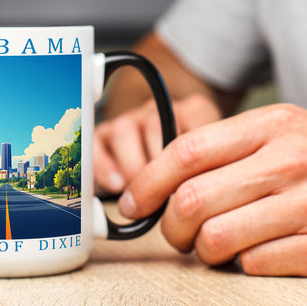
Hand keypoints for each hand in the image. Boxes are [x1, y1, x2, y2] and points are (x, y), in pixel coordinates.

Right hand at [94, 94, 222, 194]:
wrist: (161, 167)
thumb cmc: (192, 171)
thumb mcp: (210, 166)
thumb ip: (210, 172)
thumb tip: (201, 194)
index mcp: (192, 112)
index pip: (196, 121)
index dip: (193, 157)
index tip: (194, 185)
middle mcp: (159, 111)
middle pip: (155, 125)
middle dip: (160, 166)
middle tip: (166, 194)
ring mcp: (130, 120)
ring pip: (124, 130)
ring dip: (133, 167)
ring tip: (142, 194)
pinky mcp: (104, 136)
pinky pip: (96, 143)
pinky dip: (104, 166)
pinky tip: (117, 185)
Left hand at [117, 104, 306, 275]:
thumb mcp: (298, 129)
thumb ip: (239, 149)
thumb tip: (174, 180)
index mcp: (275, 126)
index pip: (185, 152)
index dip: (146, 183)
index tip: (131, 205)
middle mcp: (290, 161)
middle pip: (191, 200)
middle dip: (170, 229)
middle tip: (178, 237)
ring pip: (216, 240)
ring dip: (203, 254)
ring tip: (218, 250)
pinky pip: (257, 267)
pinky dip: (246, 268)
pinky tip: (261, 256)